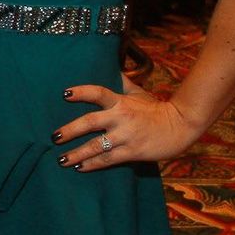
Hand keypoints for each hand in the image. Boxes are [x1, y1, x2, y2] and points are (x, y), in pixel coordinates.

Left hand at [53, 80, 199, 170]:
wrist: (181, 126)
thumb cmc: (157, 109)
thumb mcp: (139, 92)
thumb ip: (122, 82)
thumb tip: (110, 67)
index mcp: (121, 101)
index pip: (97, 92)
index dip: (81, 92)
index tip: (65, 94)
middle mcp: (121, 117)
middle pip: (90, 122)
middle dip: (70, 130)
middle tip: (54, 136)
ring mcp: (126, 136)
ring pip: (96, 146)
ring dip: (77, 153)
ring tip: (61, 159)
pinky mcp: (132, 151)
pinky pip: (108, 159)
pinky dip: (93, 164)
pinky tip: (80, 168)